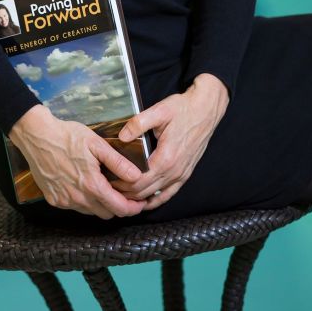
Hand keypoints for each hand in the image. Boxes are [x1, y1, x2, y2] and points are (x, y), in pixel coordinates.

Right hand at [8, 105, 147, 219]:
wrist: (37, 136)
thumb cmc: (67, 136)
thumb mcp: (96, 144)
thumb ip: (118, 162)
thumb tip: (137, 176)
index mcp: (92, 185)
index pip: (119, 208)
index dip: (133, 208)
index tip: (140, 203)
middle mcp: (78, 198)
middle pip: (106, 214)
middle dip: (119, 207)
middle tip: (125, 193)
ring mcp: (64, 201)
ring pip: (91, 211)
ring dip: (101, 204)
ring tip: (105, 187)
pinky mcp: (54, 200)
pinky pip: (75, 207)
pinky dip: (84, 200)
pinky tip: (84, 185)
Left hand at [111, 73, 228, 210]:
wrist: (205, 110)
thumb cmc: (183, 109)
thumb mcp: (159, 111)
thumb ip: (138, 124)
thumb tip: (121, 136)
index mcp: (165, 158)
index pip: (137, 181)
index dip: (120, 184)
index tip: (106, 180)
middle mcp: (174, 171)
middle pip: (144, 192)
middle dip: (124, 193)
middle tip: (107, 187)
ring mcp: (181, 175)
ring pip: (155, 196)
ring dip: (138, 198)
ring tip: (121, 194)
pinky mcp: (185, 174)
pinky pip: (169, 194)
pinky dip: (155, 200)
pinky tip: (145, 201)